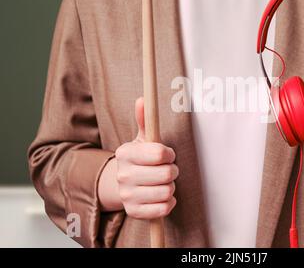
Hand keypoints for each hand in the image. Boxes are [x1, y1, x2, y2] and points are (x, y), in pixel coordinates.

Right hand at [98, 98, 177, 218]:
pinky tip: (161, 196)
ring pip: (167, 191)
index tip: (167, 155)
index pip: (160, 154)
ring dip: (171, 187)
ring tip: (163, 182)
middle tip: (167, 170)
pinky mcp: (134, 212)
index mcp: (125, 153)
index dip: (169, 154)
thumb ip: (145, 119)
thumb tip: (143, 98)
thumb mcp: (143, 138)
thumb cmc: (141, 158)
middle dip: (172, 171)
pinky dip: (168, 203)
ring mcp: (127, 195)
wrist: (124, 185)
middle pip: (167, 174)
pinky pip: (163, 209)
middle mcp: (123, 175)